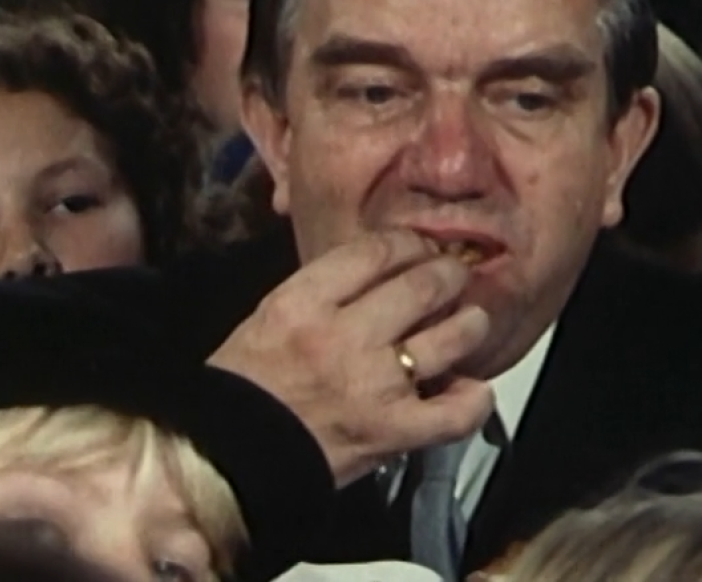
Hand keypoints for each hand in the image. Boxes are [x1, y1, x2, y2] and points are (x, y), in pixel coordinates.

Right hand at [208, 229, 493, 485]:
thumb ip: (325, 290)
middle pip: (421, 287)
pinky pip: (454, 414)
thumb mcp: (271, 314)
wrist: (226, 459)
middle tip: (453, 276)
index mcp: (304, 302)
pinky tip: (474, 389)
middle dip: (448, 274)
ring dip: (470, 325)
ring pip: (449, 340)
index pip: (375, 251)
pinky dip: (474, 400)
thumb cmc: (245, 385)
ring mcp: (373, 386)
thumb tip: (381, 270)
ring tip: (472, 321)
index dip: (409, 242)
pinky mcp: (391, 434)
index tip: (419, 247)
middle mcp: (343, 337)